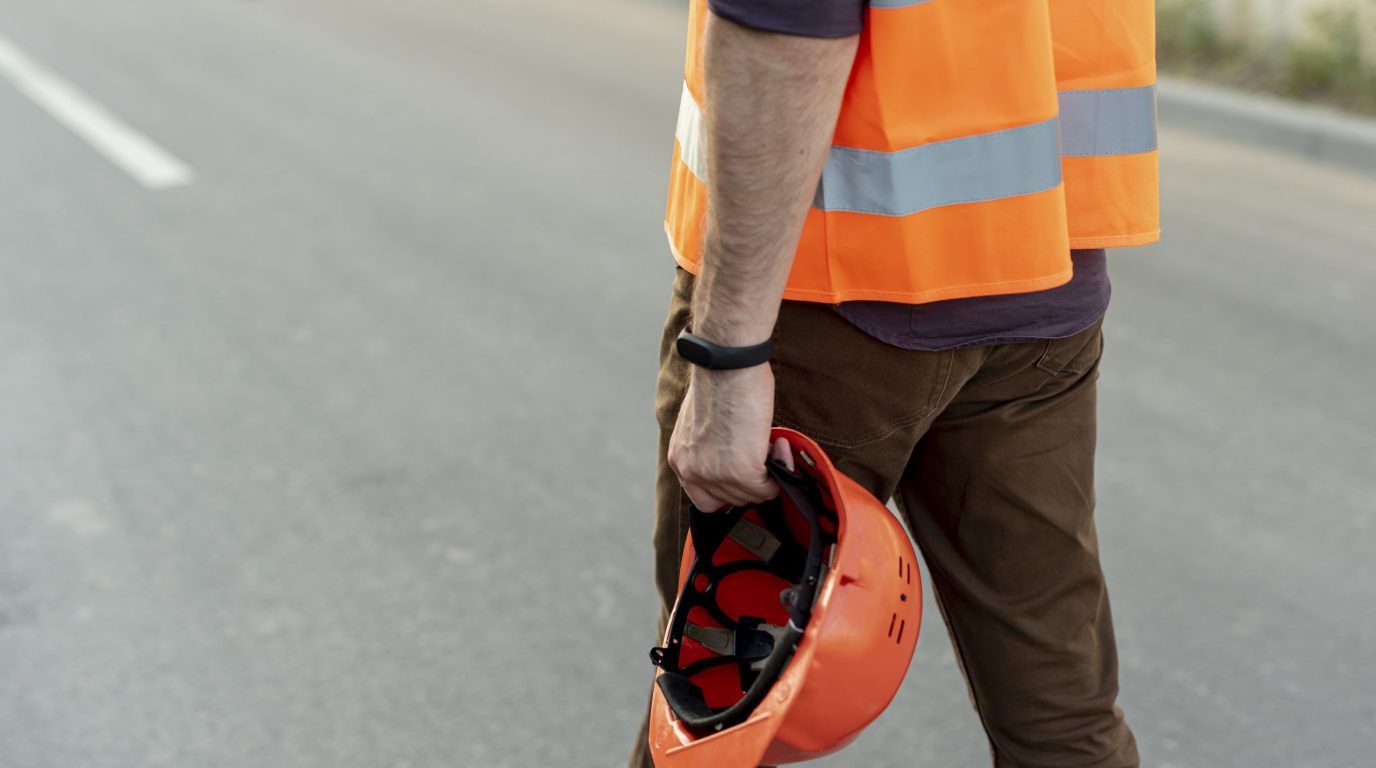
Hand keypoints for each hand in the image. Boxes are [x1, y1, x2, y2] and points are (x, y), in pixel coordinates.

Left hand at [668, 363, 794, 511]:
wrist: (728, 364)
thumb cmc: (719, 380)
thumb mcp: (701, 424)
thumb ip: (709, 449)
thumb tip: (733, 460)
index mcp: (679, 458)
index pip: (703, 500)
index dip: (728, 490)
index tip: (744, 476)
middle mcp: (691, 471)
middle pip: (731, 500)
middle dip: (751, 480)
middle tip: (763, 451)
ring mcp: (716, 474)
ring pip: (752, 495)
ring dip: (768, 473)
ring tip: (770, 442)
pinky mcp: (741, 471)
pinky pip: (768, 489)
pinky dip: (780, 469)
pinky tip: (779, 446)